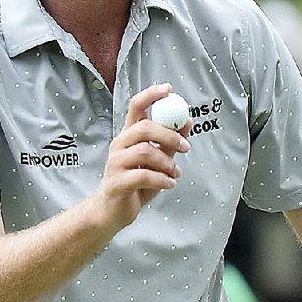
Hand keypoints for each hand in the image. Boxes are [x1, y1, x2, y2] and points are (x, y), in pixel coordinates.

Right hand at [92, 83, 190, 231]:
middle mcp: (119, 145)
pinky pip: (143, 176)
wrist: (113, 211)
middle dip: (169, 135)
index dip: (151, 95)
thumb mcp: (158, 161)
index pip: (136, 107)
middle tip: (186, 147)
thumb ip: (170, 142)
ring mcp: (116, 163)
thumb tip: (188, 121)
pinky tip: (170, 184)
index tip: (169, 89)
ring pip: (144, 152)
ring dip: (167, 162)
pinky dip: (162, 179)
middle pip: (143, 128)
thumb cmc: (136, 184)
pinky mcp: (117, 182)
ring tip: (176, 173)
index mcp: (128, 135)